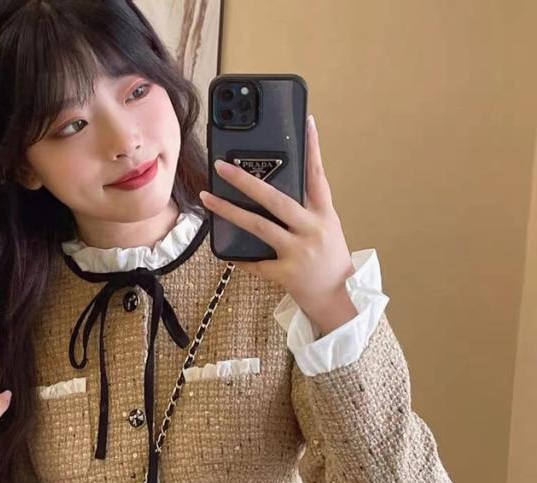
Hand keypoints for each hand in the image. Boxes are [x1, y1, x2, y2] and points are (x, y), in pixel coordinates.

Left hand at [199, 114, 358, 332]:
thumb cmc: (329, 260)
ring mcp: (298, 252)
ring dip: (229, 211)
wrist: (338, 298)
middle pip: (275, 199)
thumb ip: (307, 209)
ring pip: (258, 226)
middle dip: (246, 181)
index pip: (318, 175)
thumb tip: (276, 187)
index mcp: (324, 214)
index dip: (313, 148)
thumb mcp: (326, 228)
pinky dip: (239, 257)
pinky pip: (255, 262)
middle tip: (222, 166)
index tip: (306, 122)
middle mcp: (312, 229)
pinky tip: (225, 251)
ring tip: (208, 198)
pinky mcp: (286, 273)